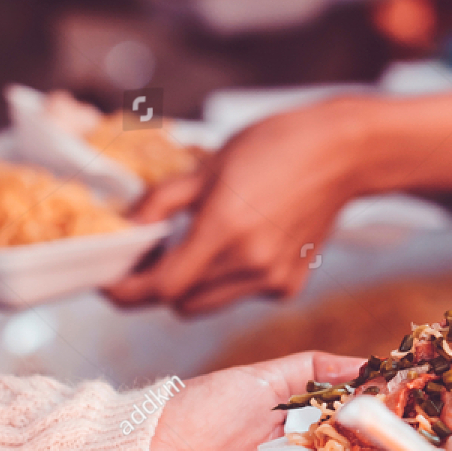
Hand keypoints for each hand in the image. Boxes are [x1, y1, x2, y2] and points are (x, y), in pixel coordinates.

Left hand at [107, 101, 367, 315]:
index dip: (127, 290)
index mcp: (225, 230)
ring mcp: (273, 280)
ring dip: (192, 284)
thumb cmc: (274, 146)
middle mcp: (250, 264)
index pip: (161, 287)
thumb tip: (125, 228)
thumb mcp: (208, 164)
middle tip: (149, 256)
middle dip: (157, 286)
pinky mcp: (288, 286)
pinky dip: (227, 279)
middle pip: (180, 303)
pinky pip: (239, 295)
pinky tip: (241, 243)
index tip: (109, 282)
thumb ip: (162, 201)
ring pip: (208, 303)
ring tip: (195, 245)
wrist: (342, 154)